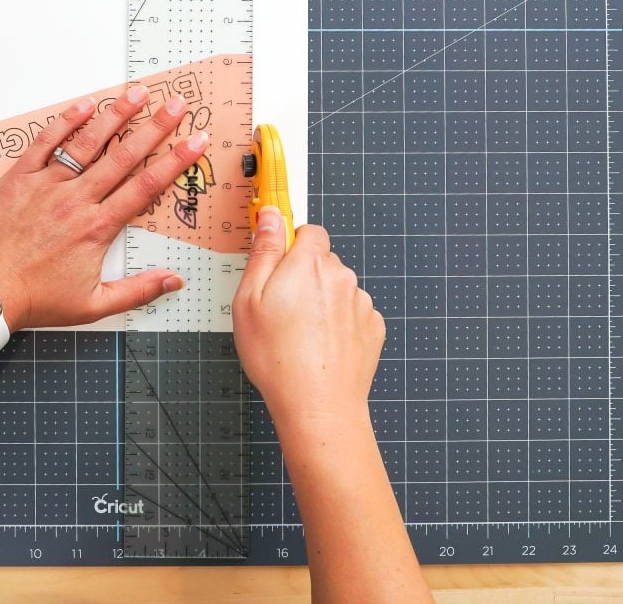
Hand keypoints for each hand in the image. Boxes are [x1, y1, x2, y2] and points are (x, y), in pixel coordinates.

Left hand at [0, 85, 209, 331]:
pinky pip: (45, 142)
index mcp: (97, 228)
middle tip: (176, 105)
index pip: (146, 187)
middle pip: (124, 157)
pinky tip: (85, 104)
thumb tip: (173, 282)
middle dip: (155, 128)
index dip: (175, 161)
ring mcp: (47, 185)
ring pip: (88, 143)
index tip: (195, 141)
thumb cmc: (34, 299)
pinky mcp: (19, 178)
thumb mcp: (93, 305)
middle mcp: (76, 200)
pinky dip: (66, 121)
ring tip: (137, 94)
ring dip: (116, 116)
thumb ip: (137, 291)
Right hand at [231, 207, 385, 433]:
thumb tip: (270, 216)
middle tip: (281, 310)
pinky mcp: (373, 327)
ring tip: (301, 335)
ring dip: (322, 301)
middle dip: (304, 277)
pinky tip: (321, 346)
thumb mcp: (249, 300)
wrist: (318, 405)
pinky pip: (352, 313)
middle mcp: (341, 276)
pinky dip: (338, 323)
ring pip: (337, 288)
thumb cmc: (277, 358)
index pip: (309, 231)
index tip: (278, 264)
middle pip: (322, 261)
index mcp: (309, 264)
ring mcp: (361, 303)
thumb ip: (263, 251)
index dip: (291, 245)